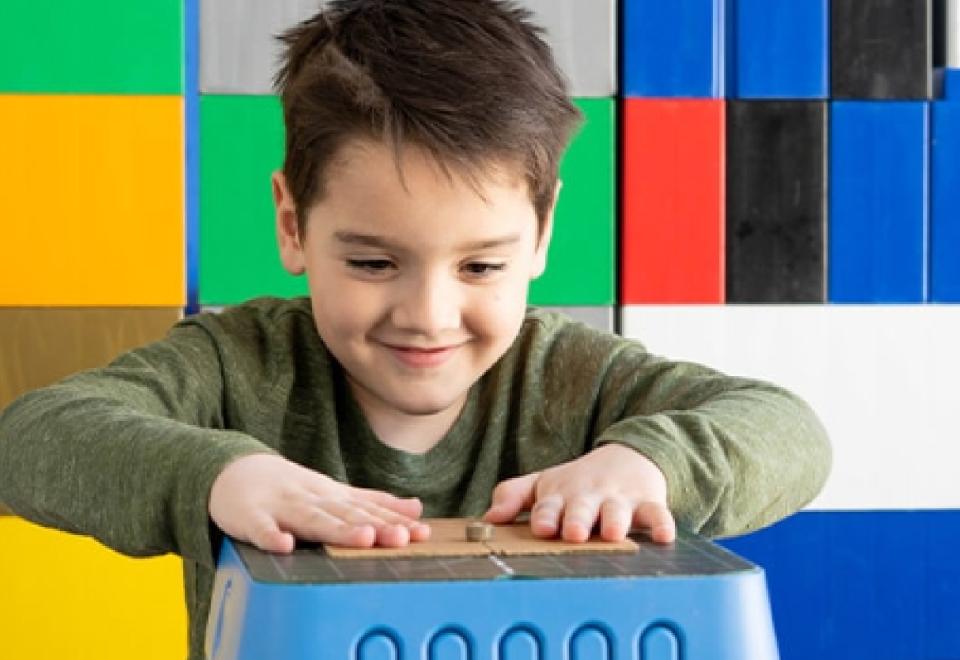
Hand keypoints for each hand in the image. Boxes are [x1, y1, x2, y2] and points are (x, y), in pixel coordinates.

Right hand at [208, 454, 429, 553]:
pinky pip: (260, 528)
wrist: (234, 470)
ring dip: (337, 530)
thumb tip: (416, 508)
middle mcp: (312, 499)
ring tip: (363, 539)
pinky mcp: (249, 516)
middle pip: (346, 514)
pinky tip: (284, 546)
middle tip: (402, 538)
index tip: (422, 533)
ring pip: (311, 519)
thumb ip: (373, 503)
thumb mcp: (334, 493)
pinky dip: (271, 536)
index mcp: (332, 496)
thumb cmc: (290, 490)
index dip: (394, 522)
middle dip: (375, 526)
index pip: (367, 510)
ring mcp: (281, 506)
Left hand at [482, 444, 675, 543]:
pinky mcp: (648, 501)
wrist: (629, 455)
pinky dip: (662, 524)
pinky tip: (664, 536)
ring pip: (617, 510)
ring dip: (615, 520)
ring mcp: (619, 499)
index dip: (545, 515)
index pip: (548, 505)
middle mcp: (589, 496)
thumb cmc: (579, 480)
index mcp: (560, 494)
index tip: (542, 526)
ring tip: (612, 533)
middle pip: (581, 507)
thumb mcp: (545, 483)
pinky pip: (657, 513)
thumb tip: (486, 518)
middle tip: (573, 532)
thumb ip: (514, 496)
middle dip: (577, 518)